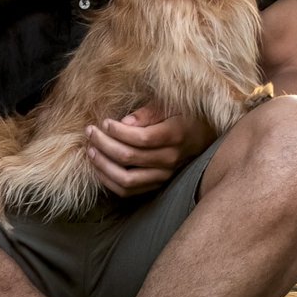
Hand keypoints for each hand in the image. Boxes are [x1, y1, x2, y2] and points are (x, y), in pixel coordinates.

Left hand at [85, 103, 210, 196]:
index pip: (142, 138)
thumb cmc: (185, 115)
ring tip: (91, 150)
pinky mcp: (157, 184)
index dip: (118, 132)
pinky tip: (99, 167)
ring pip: (126, 179)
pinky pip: (128, 191)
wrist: (205, 136)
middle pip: (129, 157)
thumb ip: (148, 113)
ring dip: (103, 166)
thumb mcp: (171, 105)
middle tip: (90, 132)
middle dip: (104, 144)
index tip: (104, 122)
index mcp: (176, 135)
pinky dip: (109, 181)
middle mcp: (171, 159)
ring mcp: (164, 175)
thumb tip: (124, 123)